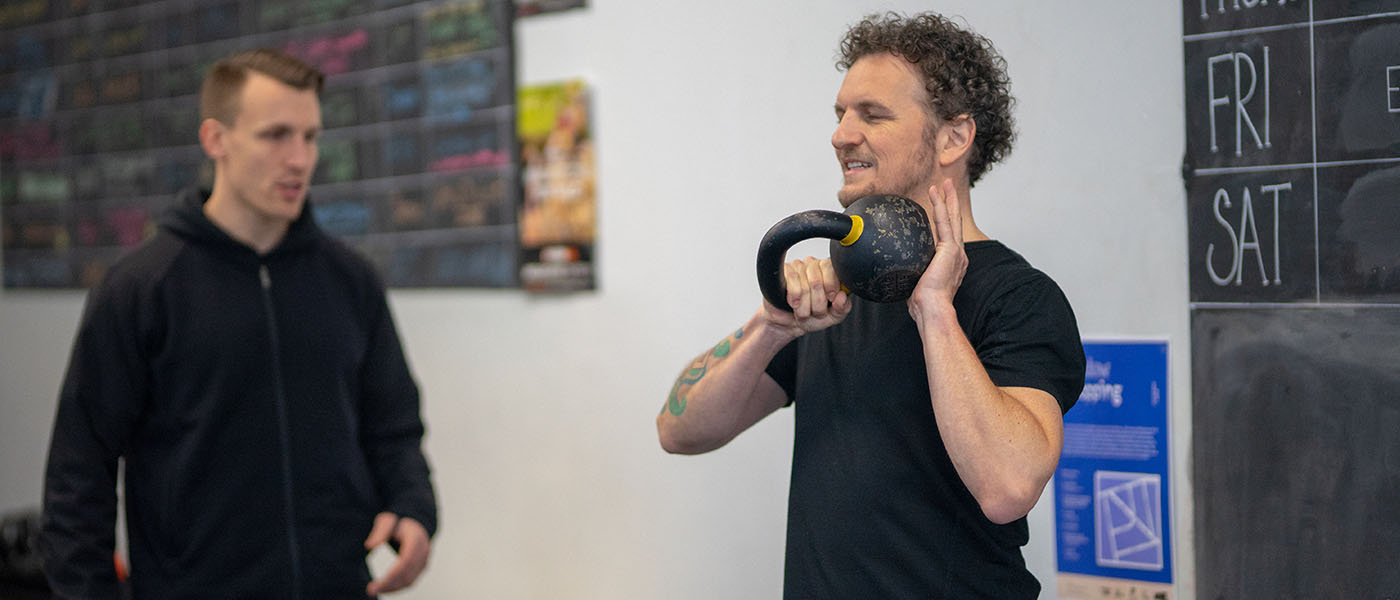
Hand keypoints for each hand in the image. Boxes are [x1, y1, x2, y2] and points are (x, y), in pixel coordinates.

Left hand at [364, 513, 430, 595]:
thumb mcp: (387, 521)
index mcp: (416, 538)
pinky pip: (410, 581)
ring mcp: (424, 561)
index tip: (377, 582)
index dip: (392, 573)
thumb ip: (379, 531)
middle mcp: (423, 551)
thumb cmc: (399, 523)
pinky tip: (384, 588)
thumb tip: (370, 546)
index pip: (406, 560)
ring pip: (409, 580)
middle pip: (407, 573)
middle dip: (389, 584)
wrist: (414, 524)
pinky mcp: (421, 568)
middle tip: (371, 589)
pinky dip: (397, 586)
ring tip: (375, 590)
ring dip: (392, 588)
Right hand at [762, 256, 850, 335]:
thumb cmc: (811, 316)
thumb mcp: (831, 316)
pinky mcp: (784, 271)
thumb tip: (842, 296)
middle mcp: (813, 266)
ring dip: (805, 305)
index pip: (831, 267)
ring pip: (804, 285)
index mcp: (828, 272)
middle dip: (817, 302)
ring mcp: (797, 267)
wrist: (788, 323)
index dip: (831, 285)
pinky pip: (791, 281)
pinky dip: (794, 298)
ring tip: (804, 312)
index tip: (831, 298)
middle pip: (817, 280)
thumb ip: (842, 308)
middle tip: (815, 311)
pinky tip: (794, 304)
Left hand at [909, 179, 968, 313]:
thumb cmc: (924, 303)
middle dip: (951, 202)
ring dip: (947, 199)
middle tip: (947, 187)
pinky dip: (940, 206)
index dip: (946, 219)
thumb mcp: (916, 281)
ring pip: (952, 218)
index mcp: (951, 262)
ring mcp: (956, 251)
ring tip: (943, 184)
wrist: (932, 309)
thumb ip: (911, 270)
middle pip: (955, 221)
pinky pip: (944, 223)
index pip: (948, 235)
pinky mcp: (950, 249)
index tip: (941, 208)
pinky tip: (936, 194)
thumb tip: (895, 268)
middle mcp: (957, 254)